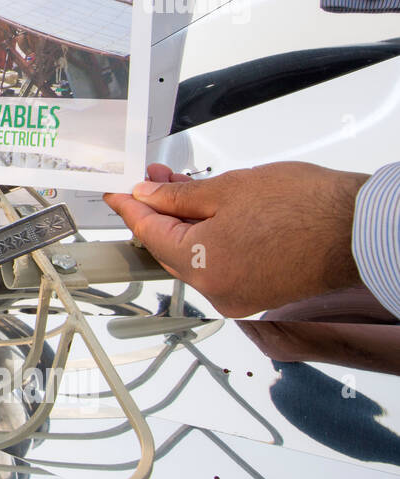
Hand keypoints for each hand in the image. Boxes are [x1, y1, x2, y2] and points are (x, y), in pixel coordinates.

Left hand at [103, 161, 368, 316]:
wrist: (360, 230)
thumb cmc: (308, 209)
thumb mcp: (228, 189)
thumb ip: (178, 196)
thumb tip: (149, 196)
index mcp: (203, 267)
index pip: (149, 233)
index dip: (130, 208)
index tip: (119, 194)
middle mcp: (217, 291)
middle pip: (169, 248)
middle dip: (158, 212)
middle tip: (153, 181)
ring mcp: (238, 297)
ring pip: (194, 256)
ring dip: (183, 223)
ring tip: (181, 188)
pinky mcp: (257, 294)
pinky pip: (218, 265)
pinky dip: (208, 240)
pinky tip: (208, 213)